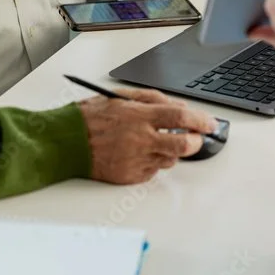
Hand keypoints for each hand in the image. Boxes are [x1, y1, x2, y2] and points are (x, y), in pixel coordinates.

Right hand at [79, 88, 218, 182]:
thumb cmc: (89, 118)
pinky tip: (136, 152)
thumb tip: (178, 106)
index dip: (201, 120)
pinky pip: (152, 171)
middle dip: (195, 142)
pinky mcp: (130, 177)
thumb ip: (152, 99)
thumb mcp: (119, 97)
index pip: (180, 117)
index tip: (210, 123)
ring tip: (152, 141)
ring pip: (169, 160)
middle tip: (195, 138)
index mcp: (138, 116)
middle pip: (183, 145)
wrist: (65, 142)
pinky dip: (151, 161)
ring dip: (169, 150)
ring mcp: (135, 160)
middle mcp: (140, 140)